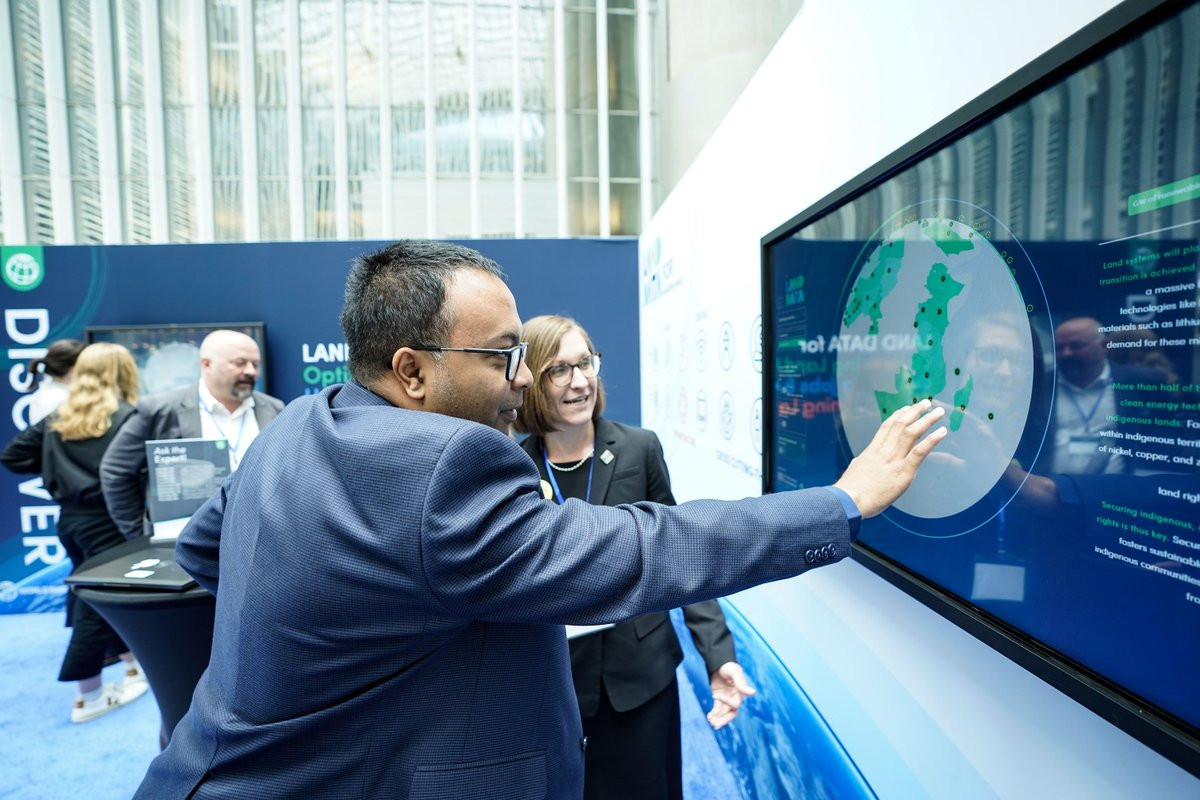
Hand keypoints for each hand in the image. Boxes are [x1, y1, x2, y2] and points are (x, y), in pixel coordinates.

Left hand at [706, 662, 755, 729]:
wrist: (719, 662)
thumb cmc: (728, 666)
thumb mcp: (734, 673)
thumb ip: (742, 683)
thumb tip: (753, 693)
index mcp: (740, 693)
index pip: (735, 704)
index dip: (725, 701)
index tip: (714, 695)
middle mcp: (735, 698)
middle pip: (731, 713)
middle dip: (724, 719)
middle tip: (715, 725)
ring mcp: (727, 698)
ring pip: (724, 712)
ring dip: (718, 718)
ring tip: (710, 722)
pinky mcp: (719, 698)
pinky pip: (717, 708)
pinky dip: (713, 713)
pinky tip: (708, 716)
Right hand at [833, 399, 946, 517]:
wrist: (849, 501)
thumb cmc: (849, 491)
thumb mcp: (855, 471)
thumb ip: (862, 464)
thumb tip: (860, 462)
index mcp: (872, 451)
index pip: (886, 427)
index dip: (898, 416)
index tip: (906, 408)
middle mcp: (884, 451)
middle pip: (901, 425)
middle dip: (915, 411)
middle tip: (926, 403)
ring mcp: (894, 460)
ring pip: (912, 433)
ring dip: (927, 420)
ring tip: (939, 412)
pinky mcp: (903, 471)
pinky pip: (920, 452)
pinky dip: (932, 440)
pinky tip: (942, 432)